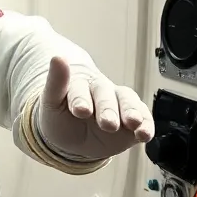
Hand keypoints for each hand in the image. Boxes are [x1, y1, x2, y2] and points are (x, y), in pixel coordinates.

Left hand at [35, 57, 153, 162]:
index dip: (81, 99)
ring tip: (133, 123)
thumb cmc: (60, 117)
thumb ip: (54, 83)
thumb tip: (58, 57)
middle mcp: (102, 91)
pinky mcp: (134, 119)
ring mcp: (120, 104)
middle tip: (107, 124)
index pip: (81, 89)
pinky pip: (144, 119)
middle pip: (106, 96)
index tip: (80, 111)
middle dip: (108, 109)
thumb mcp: (50, 104)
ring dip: (131, 113)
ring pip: (128, 103)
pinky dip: (146, 126)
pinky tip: (144, 134)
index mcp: (80, 84)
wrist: (73, 139)